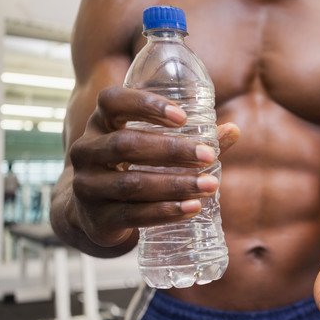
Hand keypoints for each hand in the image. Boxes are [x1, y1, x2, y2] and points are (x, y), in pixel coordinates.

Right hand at [68, 86, 239, 246]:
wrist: (93, 214)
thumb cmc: (132, 168)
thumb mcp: (151, 147)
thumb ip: (190, 138)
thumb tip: (233, 130)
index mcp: (100, 123)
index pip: (112, 101)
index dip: (145, 104)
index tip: (183, 116)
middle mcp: (86, 151)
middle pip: (126, 145)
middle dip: (171, 150)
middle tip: (208, 156)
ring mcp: (87, 186)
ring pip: (131, 183)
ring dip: (175, 184)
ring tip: (210, 186)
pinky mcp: (97, 218)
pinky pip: (133, 215)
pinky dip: (166, 211)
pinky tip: (193, 208)